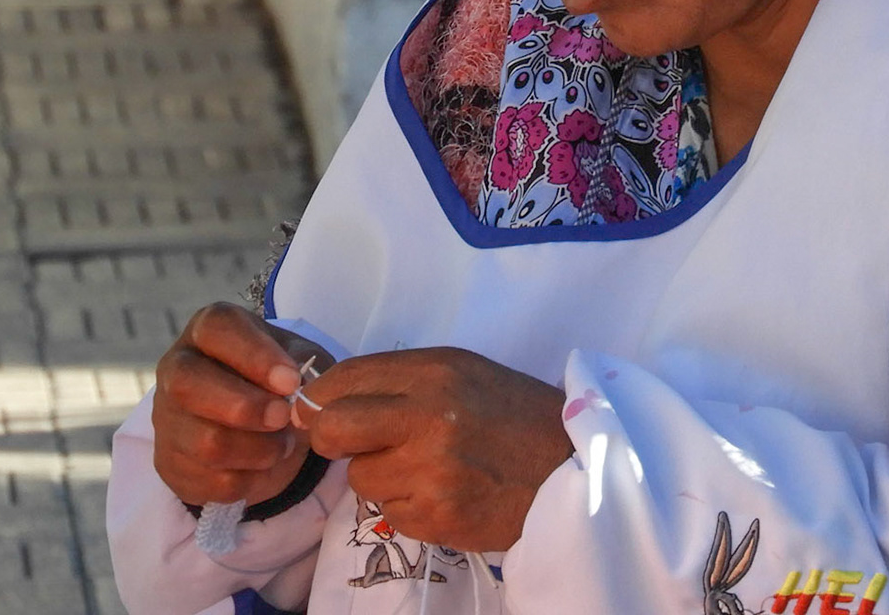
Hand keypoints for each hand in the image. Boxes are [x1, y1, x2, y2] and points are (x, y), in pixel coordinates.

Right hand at [151, 301, 333, 507]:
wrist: (253, 423)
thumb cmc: (273, 377)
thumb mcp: (294, 356)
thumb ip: (303, 360)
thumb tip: (303, 380)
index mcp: (207, 330)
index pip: (217, 329)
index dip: (255, 356)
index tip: (291, 381)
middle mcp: (177, 368)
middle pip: (189, 385)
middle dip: (246, 407)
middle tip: (284, 416)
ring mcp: (167, 418)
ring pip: (206, 441)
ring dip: (258, 449)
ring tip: (283, 443)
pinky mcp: (170, 463)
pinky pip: (212, 481)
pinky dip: (250, 479)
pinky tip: (263, 464)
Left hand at [294, 347, 571, 551]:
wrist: (571, 465)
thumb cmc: (511, 414)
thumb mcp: (461, 373)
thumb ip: (399, 381)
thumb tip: (326, 398)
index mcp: (433, 372)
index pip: (344, 379)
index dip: (318, 398)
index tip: (316, 411)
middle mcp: (428, 417)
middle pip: (332, 429)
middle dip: (329, 439)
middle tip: (351, 444)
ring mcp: (431, 471)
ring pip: (360, 479)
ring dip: (380, 477)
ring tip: (422, 469)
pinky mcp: (438, 517)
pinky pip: (391, 513)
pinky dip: (407, 507)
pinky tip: (441, 493)